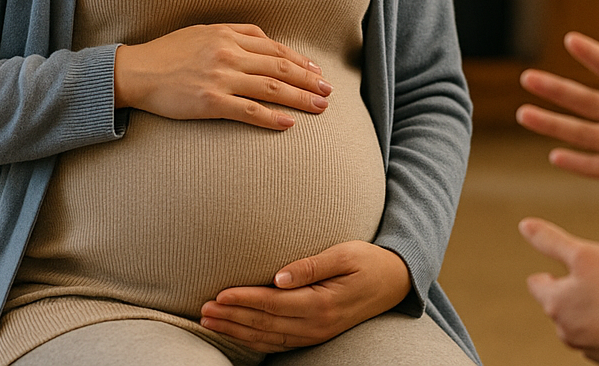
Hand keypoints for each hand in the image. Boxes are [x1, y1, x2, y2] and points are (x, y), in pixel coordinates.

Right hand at [113, 22, 331, 130]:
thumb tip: (263, 42)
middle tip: (328, 91)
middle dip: (308, 79)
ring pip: (271, 88)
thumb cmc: (167, 52)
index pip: (274, 48)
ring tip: (320, 107)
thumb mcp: (202, 31)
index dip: (299, 60)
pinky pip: (249, 111)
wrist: (136, 71)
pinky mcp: (211, 102)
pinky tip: (289, 123)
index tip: (315, 71)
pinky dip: (272, 118)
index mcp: (227, 34)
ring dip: (300, 98)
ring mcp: (221, 78)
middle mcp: (228, 53)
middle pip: (280, 67)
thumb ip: (233, 34)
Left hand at [200, 240, 411, 351]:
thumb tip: (279, 276)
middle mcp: (316, 324)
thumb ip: (311, 265)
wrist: (394, 282)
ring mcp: (316, 334)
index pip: (272, 304)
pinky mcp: (315, 334)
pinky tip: (237, 333)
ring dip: (237, 331)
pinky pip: (279, 343)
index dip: (243, 300)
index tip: (218, 294)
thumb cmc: (368, 261)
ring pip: (268, 338)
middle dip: (232, 317)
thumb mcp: (345, 254)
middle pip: (264, 324)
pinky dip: (254, 340)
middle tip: (203, 310)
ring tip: (210, 322)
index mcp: (321, 303)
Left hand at [520, 217, 598, 364]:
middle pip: (558, 305)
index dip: (549, 274)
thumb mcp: (584, 254)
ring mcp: (585, 346)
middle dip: (570, 292)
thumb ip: (552, 241)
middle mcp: (564, 329)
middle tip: (592, 281)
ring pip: (578, 323)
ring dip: (588, 311)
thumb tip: (525, 226)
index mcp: (554, 303)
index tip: (559, 271)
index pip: (537, 285)